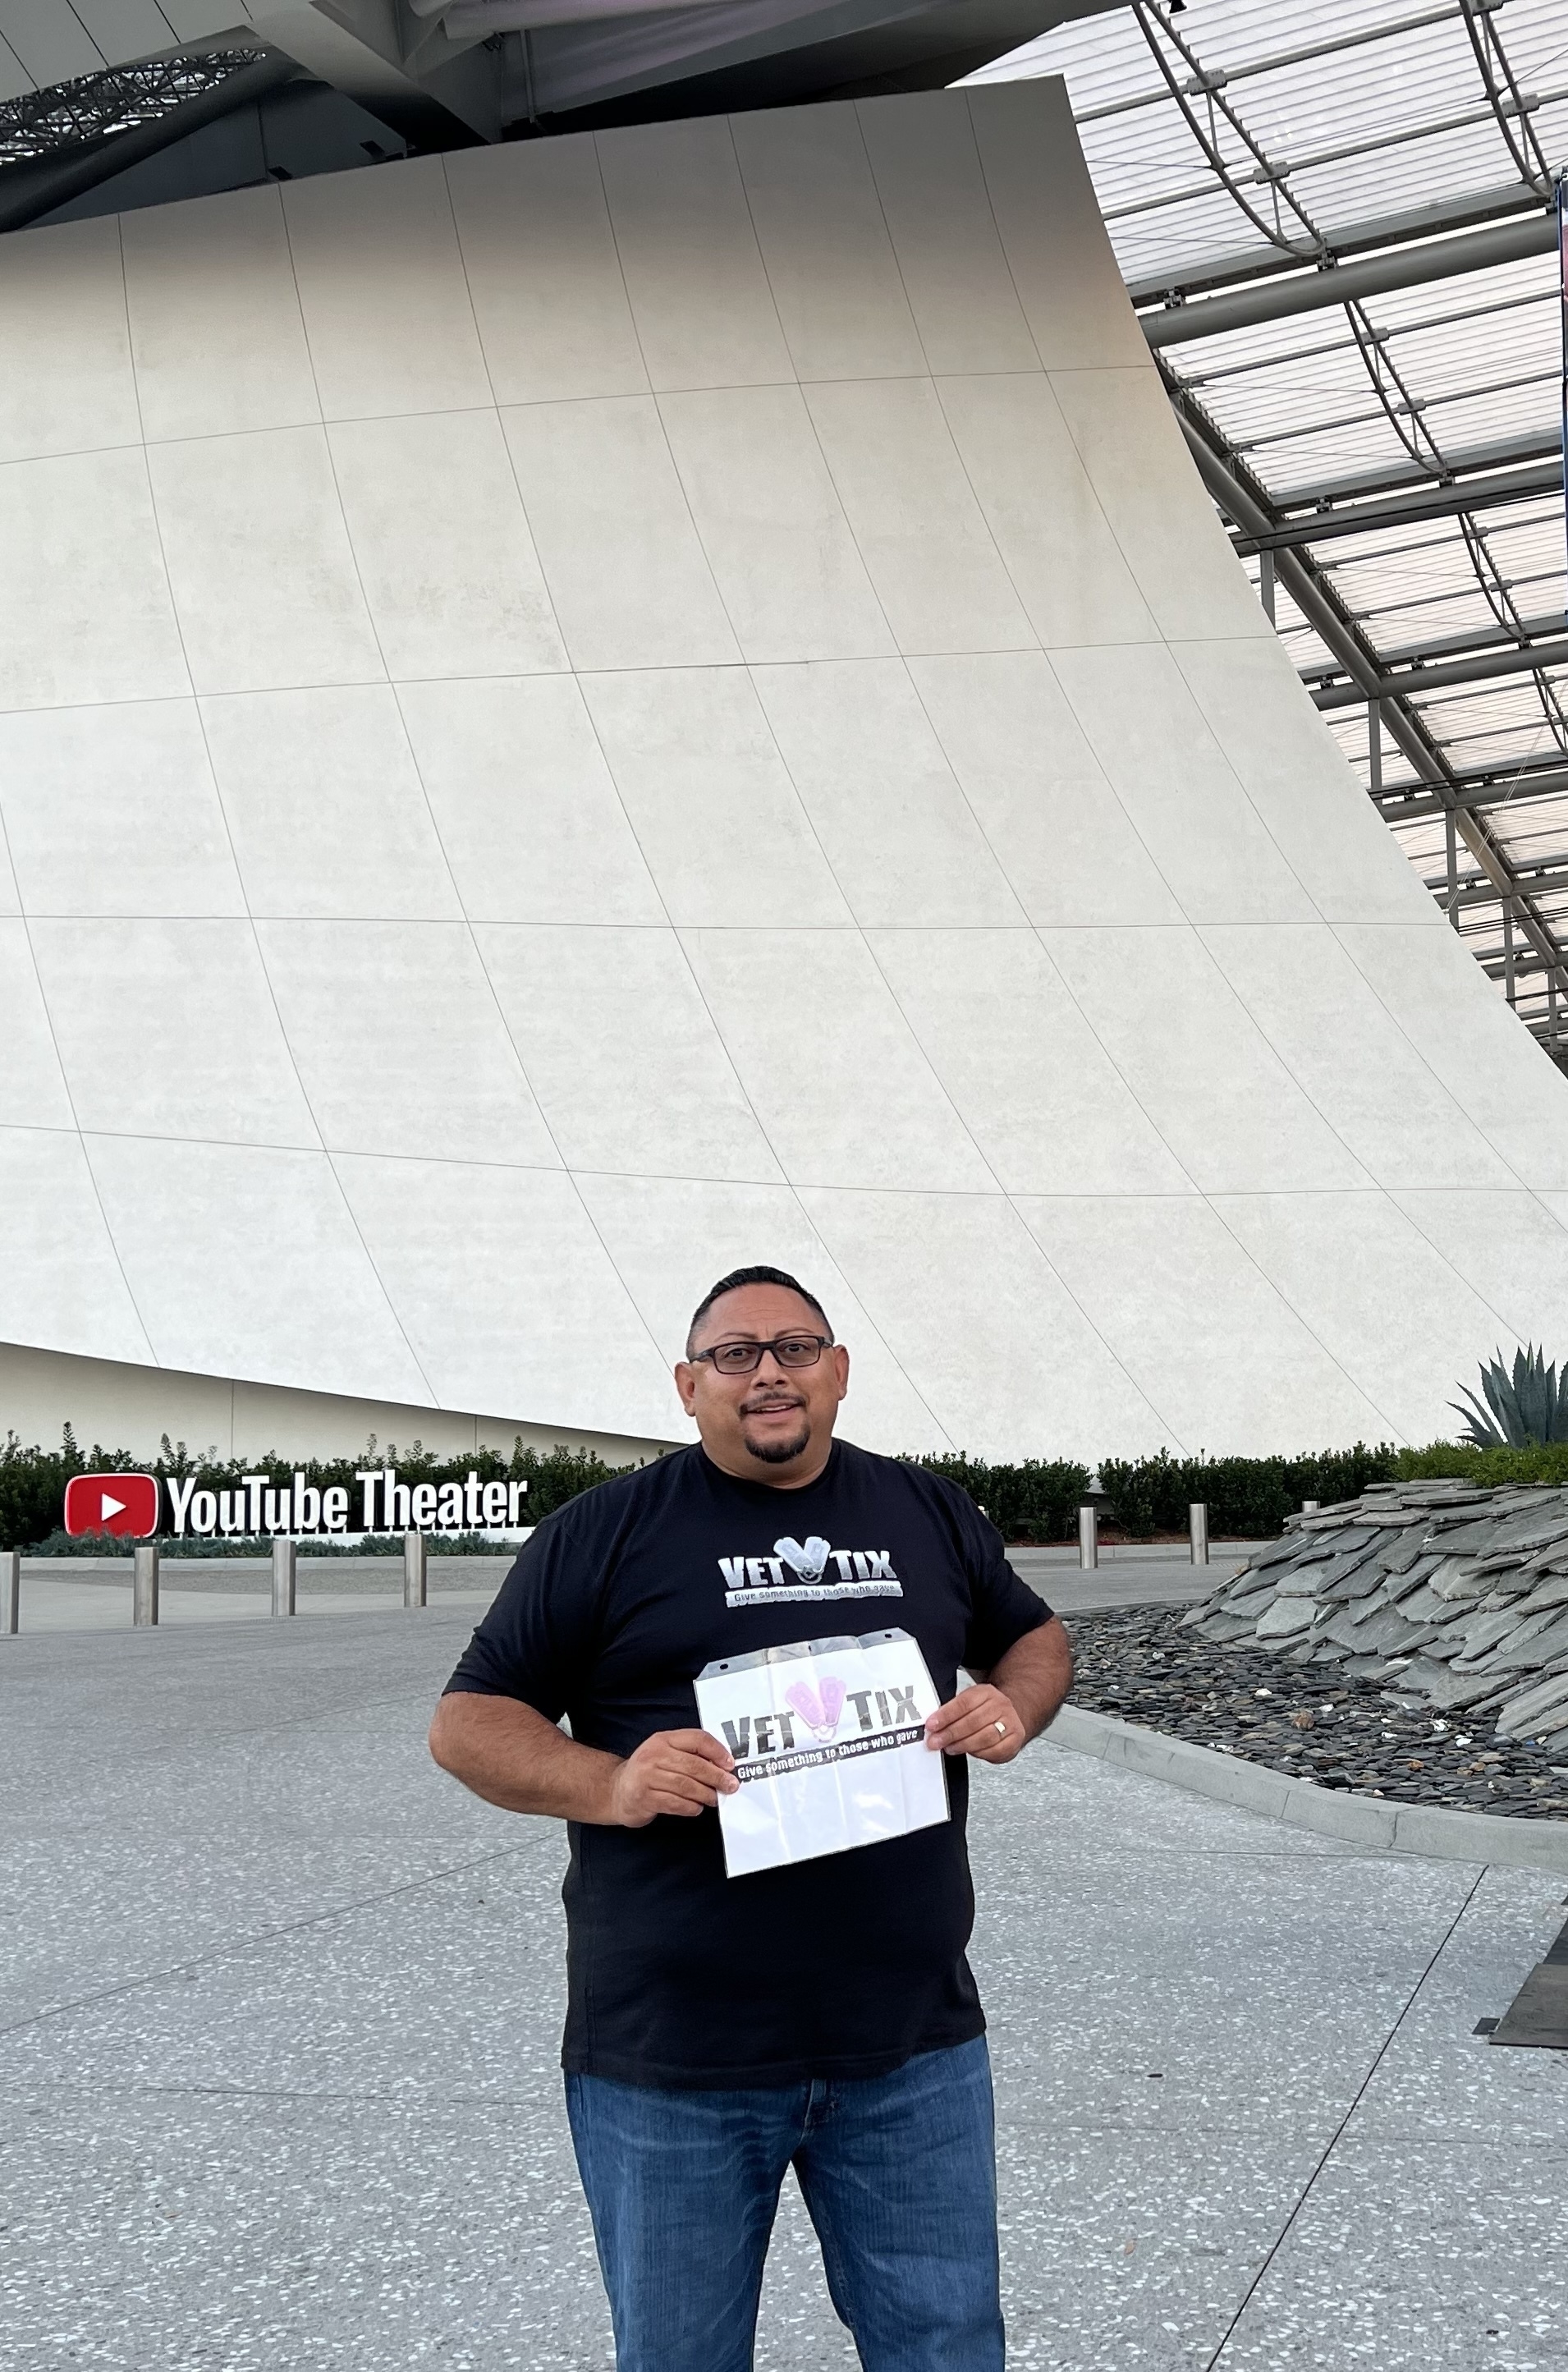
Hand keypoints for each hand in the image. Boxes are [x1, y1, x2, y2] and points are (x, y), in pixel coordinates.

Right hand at [609, 1728, 738, 1825]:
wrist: (617, 1790)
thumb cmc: (649, 1772)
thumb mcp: (665, 1754)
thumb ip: (690, 1755)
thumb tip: (723, 1766)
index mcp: (663, 1739)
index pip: (697, 1739)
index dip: (717, 1751)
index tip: (730, 1764)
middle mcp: (654, 1755)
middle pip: (694, 1765)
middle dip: (717, 1777)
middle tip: (731, 1786)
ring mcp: (647, 1777)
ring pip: (686, 1785)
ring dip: (705, 1794)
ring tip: (715, 1799)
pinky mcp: (644, 1798)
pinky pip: (675, 1803)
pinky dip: (690, 1807)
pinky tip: (696, 1808)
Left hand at [925, 1684, 1026, 1763]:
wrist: (1011, 1714)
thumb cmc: (985, 1710)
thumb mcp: (969, 1701)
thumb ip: (952, 1711)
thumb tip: (933, 1724)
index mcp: (986, 1692)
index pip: (963, 1703)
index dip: (945, 1715)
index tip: (932, 1725)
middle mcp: (1000, 1705)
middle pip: (973, 1721)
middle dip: (951, 1733)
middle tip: (936, 1741)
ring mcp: (1010, 1723)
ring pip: (984, 1737)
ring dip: (963, 1745)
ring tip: (949, 1747)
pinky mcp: (1014, 1740)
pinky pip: (995, 1750)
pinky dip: (979, 1753)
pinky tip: (969, 1751)